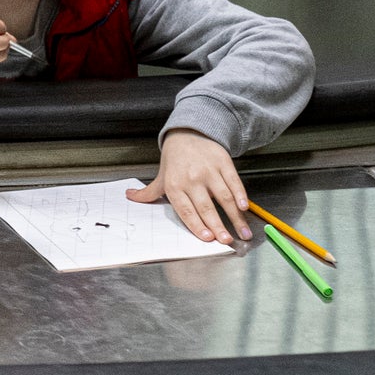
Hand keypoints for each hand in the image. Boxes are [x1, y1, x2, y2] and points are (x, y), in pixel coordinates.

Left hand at [126, 130, 251, 243]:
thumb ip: (148, 192)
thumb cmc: (174, 160)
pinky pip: (233, 181)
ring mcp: (209, 171)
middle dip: (218, 226)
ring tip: (243, 232)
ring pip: (223, 197)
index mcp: (174, 185)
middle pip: (206, 207)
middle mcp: (191, 179)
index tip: (207, 238)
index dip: (196, 225)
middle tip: (227, 241)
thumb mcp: (161, 176)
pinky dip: (240, 195)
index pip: (186, 210)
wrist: (188, 133)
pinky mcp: (223, 163)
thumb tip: (130, 197)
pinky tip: (244, 207)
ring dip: (235, 216)